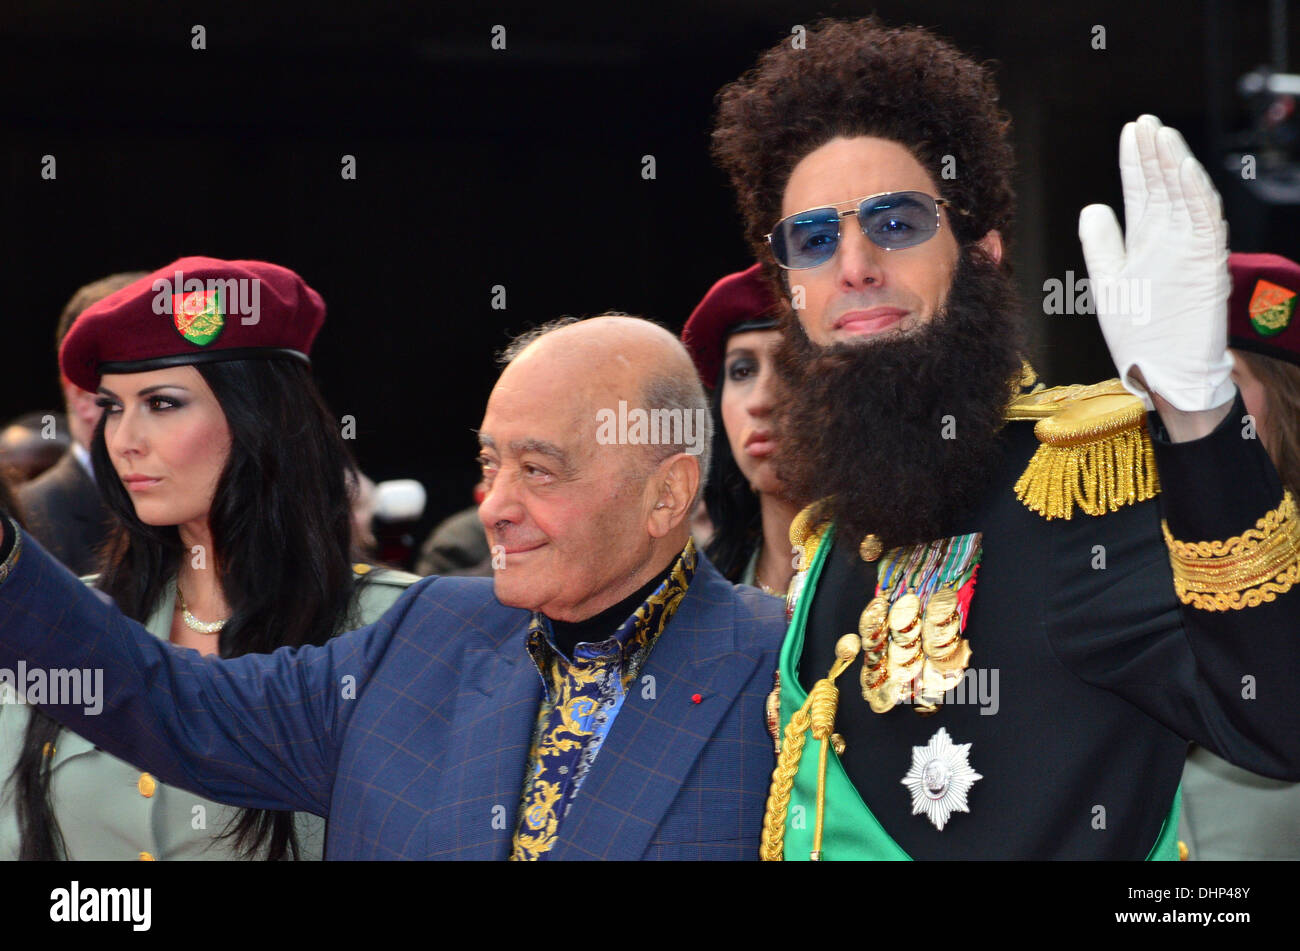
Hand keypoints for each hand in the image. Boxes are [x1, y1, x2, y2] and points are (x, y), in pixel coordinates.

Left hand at [1078, 114, 1234, 413]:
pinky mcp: (1206, 264)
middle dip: (1154, 154)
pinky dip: (1194, 196)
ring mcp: (1190, 249)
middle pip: (1163, 187)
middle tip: (1145, 121)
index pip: (1141, 192)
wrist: (1163, 372)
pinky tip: (1183, 170)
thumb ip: (1101, 246)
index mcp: (1145, 242)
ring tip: (1162, 136)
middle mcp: (1170, 239)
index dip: (1135, 162)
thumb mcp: (1108, 283)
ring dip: (1174, 166)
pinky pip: (1204, 223)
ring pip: (1185, 198)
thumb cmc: (1138, 334)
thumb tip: (1092, 207)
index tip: (1130, 131)